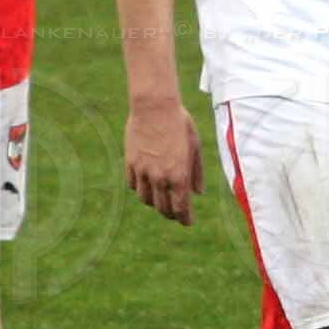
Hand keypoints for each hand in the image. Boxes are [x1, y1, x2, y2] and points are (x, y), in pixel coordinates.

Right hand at [124, 98, 203, 224]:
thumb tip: (198, 193)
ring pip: (146, 199)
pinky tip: (147, 185)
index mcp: (179, 174)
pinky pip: (133, 185)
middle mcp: (160, 177)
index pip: (181, 208)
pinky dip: (140, 189)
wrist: (154, 106)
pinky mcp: (130, 163)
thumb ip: (196, 172)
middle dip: (171, 214)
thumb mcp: (194, 146)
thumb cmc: (179, 123)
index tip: (188, 222)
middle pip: (163, 208)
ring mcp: (143, 171)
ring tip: (160, 199)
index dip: (184, 219)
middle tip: (176, 213)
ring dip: (154, 203)